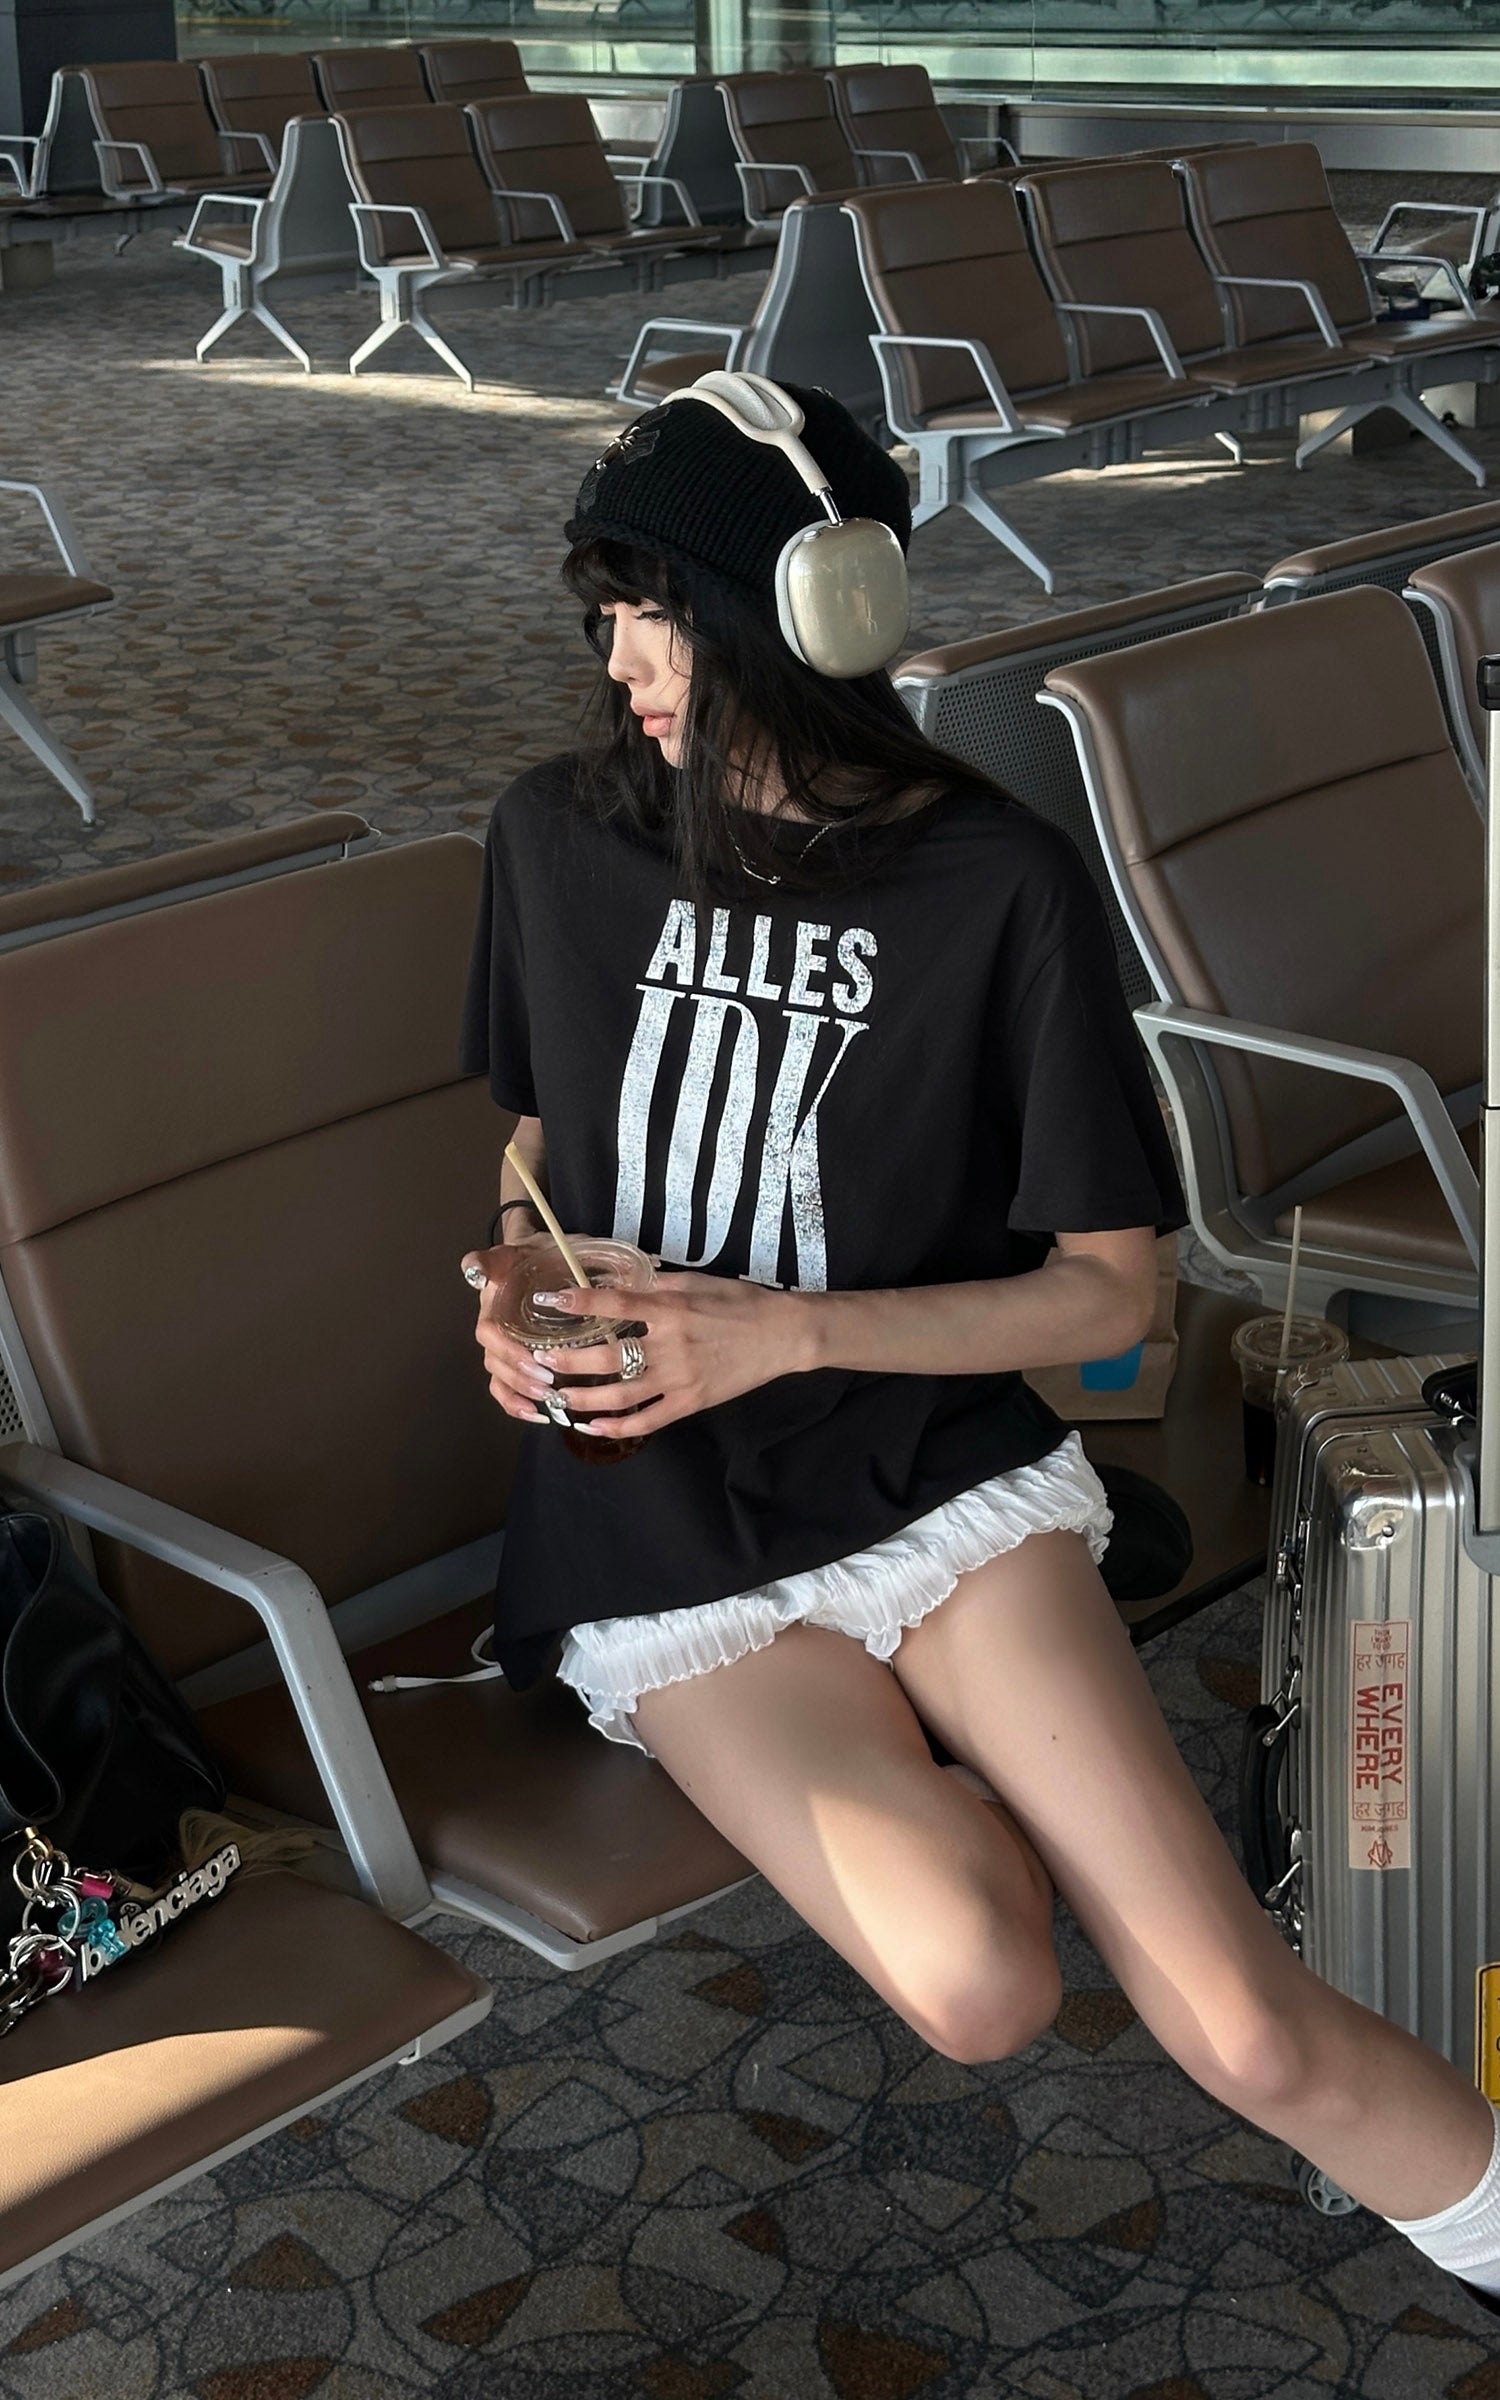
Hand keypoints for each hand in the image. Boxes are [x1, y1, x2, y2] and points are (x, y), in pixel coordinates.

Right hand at [460, 1243, 564, 1427]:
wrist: (545, 1257)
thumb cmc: (538, 1253)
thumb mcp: (526, 1246)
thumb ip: (499, 1258)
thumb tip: (472, 1268)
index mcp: (492, 1300)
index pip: (488, 1328)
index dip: (505, 1345)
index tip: (530, 1353)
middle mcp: (492, 1325)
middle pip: (493, 1356)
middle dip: (518, 1371)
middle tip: (546, 1380)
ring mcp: (501, 1346)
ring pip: (499, 1375)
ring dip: (519, 1391)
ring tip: (545, 1399)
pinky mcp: (512, 1361)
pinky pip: (505, 1388)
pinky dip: (516, 1405)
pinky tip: (538, 1415)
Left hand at [521, 1269, 812, 1438]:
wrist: (781, 1334)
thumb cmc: (739, 1302)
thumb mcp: (696, 1282)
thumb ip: (655, 1284)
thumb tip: (615, 1280)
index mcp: (671, 1309)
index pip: (615, 1304)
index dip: (578, 1302)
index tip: (548, 1301)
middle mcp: (670, 1345)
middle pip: (608, 1358)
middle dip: (568, 1361)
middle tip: (539, 1360)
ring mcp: (680, 1378)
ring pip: (621, 1395)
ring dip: (584, 1398)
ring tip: (557, 1397)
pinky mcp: (690, 1402)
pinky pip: (648, 1420)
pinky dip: (618, 1427)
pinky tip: (593, 1426)